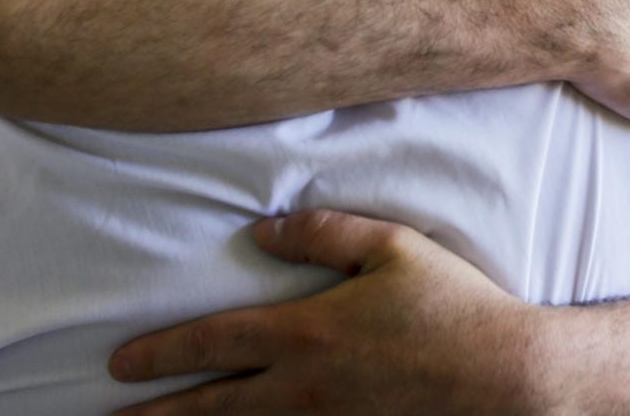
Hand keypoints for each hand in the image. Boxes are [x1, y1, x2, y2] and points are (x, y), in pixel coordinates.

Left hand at [109, 210, 548, 414]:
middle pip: (211, 407)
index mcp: (307, 333)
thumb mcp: (392, 248)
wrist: (509, 380)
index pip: (214, 342)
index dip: (161, 353)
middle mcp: (304, 389)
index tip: (120, 365)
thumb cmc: (454, 307)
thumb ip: (322, 234)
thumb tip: (260, 231)